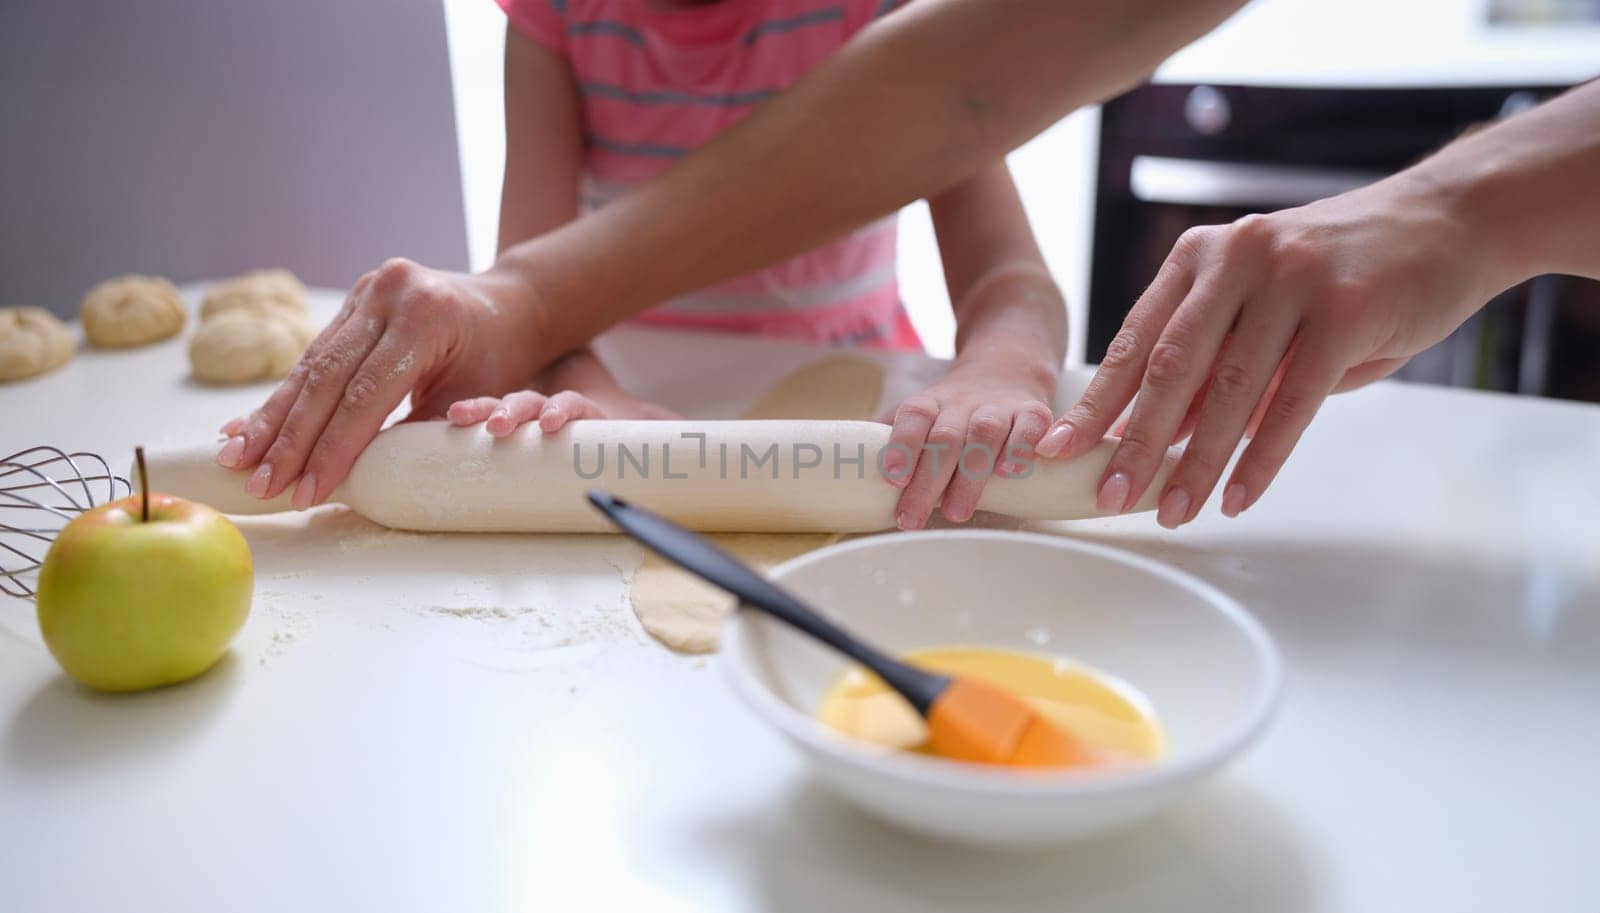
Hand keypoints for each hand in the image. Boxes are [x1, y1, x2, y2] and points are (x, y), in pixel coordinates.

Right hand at [214, 258, 548, 508]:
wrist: (510, 304)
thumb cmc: (499, 358)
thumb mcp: (472, 397)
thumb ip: (416, 432)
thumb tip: (356, 478)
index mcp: (425, 316)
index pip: (365, 392)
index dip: (333, 447)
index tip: (306, 491)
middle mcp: (387, 294)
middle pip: (326, 377)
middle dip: (289, 438)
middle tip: (260, 483)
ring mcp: (365, 293)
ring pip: (309, 365)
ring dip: (271, 418)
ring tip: (235, 460)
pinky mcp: (351, 302)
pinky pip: (312, 356)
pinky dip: (284, 397)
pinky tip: (249, 427)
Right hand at [447, 349, 679, 434]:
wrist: (599, 417)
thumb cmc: (618, 427)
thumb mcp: (645, 427)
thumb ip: (667, 428)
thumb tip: (692, 434)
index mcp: (585, 408)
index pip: (573, 404)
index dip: (563, 411)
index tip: (553, 422)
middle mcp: (550, 408)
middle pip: (531, 403)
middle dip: (515, 411)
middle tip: (502, 425)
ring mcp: (526, 415)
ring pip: (503, 408)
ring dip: (485, 412)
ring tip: (462, 418)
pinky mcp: (506, 427)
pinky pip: (480, 419)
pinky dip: (461, 420)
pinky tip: (440, 423)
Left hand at [881, 353, 1056, 529]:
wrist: (1004, 370)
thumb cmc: (951, 412)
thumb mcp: (919, 418)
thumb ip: (888, 440)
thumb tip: (850, 475)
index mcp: (929, 404)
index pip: (913, 416)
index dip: (901, 445)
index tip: (891, 478)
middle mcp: (962, 403)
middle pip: (944, 438)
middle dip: (927, 482)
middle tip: (911, 520)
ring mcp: (998, 407)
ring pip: (984, 434)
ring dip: (970, 475)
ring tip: (955, 513)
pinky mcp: (1032, 412)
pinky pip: (1030, 426)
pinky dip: (1021, 448)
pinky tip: (1010, 474)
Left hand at [1034, 175, 1503, 527]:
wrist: (1447, 220)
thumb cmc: (1343, 274)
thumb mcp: (1264, 308)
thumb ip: (1216, 362)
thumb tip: (1162, 437)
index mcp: (1199, 257)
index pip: (1134, 341)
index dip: (1096, 403)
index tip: (1056, 450)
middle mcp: (1236, 259)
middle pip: (1170, 368)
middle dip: (1134, 441)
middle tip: (1107, 494)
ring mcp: (1290, 279)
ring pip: (1228, 390)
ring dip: (1198, 461)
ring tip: (1174, 510)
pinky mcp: (1344, 309)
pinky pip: (1292, 401)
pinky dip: (1262, 458)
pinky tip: (1239, 496)